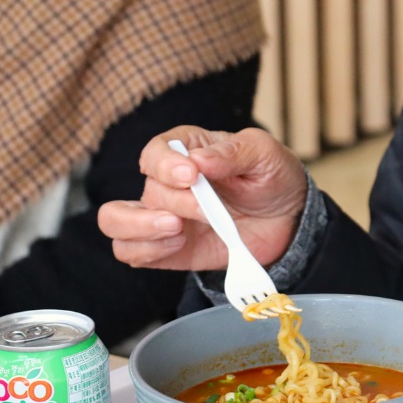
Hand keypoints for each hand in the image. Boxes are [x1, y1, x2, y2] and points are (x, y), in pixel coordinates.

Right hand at [98, 126, 308, 271]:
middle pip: (148, 190)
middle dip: (177, 202)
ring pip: (115, 220)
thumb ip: (234, 152)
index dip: (165, 164)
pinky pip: (130, 253)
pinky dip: (146, 251)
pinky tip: (178, 245)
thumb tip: (199, 159)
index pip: (154, 152)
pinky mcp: (165, 249)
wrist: (287, 219)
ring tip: (177, 230)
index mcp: (186, 149)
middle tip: (208, 210)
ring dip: (140, 227)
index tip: (191, 175)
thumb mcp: (264, 153)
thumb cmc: (272, 176)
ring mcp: (162, 216)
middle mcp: (167, 182)